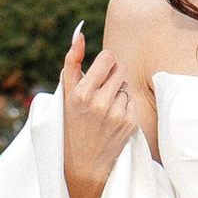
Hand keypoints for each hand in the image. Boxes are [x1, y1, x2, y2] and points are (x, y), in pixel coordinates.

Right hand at [59, 25, 139, 197]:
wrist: (84, 163)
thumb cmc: (72, 123)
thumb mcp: (66, 94)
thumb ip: (72, 61)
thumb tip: (80, 33)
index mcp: (81, 93)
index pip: (107, 58)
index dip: (105, 62)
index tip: (99, 71)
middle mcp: (99, 103)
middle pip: (119, 67)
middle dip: (112, 73)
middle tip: (101, 89)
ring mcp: (116, 113)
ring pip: (124, 84)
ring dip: (117, 90)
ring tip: (104, 108)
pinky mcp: (129, 122)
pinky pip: (131, 99)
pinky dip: (124, 104)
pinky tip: (112, 118)